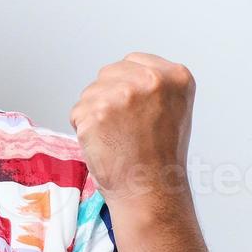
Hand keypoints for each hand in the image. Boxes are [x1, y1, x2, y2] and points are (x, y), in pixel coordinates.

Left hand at [69, 52, 195, 210]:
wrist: (150, 190)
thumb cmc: (160, 157)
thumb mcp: (174, 107)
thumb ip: (153, 84)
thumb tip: (123, 73)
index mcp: (175, 76)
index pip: (132, 61)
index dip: (127, 86)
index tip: (135, 110)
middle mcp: (149, 80)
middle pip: (108, 74)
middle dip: (109, 98)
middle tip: (126, 128)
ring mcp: (121, 95)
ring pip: (90, 93)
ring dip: (95, 113)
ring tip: (117, 137)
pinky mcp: (95, 112)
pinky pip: (77, 112)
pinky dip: (83, 129)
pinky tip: (104, 144)